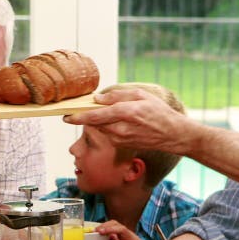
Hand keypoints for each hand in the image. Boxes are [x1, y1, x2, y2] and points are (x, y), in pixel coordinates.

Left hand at [63, 89, 194, 154]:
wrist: (173, 135)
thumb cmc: (159, 112)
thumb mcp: (141, 95)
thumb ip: (117, 95)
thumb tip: (98, 98)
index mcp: (126, 112)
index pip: (95, 116)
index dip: (77, 116)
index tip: (65, 116)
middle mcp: (121, 128)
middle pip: (94, 123)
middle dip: (84, 116)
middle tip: (76, 110)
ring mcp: (121, 139)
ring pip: (100, 128)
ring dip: (97, 121)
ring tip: (106, 112)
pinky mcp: (121, 144)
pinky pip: (108, 133)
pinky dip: (107, 126)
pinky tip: (117, 121)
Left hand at [96, 220, 157, 239]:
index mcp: (123, 235)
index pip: (112, 224)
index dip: (102, 225)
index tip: (91, 230)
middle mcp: (127, 235)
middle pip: (116, 223)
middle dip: (104, 225)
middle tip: (95, 230)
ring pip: (121, 229)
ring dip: (109, 229)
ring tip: (100, 233)